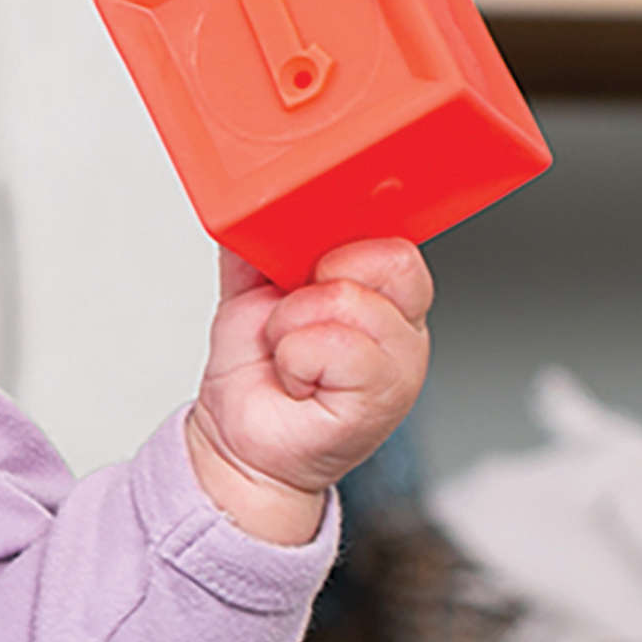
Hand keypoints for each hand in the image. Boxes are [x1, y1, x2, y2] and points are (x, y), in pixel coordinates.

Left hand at [184, 236, 432, 544]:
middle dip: (316, 286)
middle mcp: (403, 323)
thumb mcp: (250, 288)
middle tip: (294, 323)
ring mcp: (401, 362)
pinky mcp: (383, 397)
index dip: (341, 244)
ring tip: (291, 355)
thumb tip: (251, 200)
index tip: (304, 275)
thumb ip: (258, 240)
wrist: (238, 441)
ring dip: (294, 327)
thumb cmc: (256, 373)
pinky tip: (299, 380)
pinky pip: (335, 346)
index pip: (393, 235)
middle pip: (388, 258)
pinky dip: (296, 359)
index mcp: (384, 289)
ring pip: (347, 300)